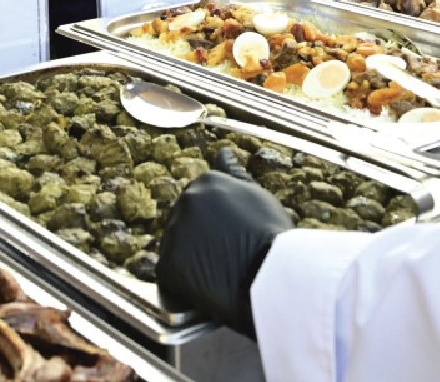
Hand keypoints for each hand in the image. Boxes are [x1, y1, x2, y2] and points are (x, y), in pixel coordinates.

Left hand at [155, 170, 292, 337]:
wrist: (272, 273)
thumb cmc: (272, 234)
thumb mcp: (257, 195)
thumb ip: (234, 174)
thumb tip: (222, 151)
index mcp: (206, 183)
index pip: (201, 201)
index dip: (217, 224)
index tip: (232, 238)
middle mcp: (185, 202)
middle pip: (187, 222)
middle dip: (201, 238)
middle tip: (226, 257)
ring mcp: (174, 233)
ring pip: (177, 247)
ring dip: (192, 259)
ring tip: (219, 274)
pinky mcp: (167, 264)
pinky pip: (170, 275)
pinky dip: (184, 283)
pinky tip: (206, 289)